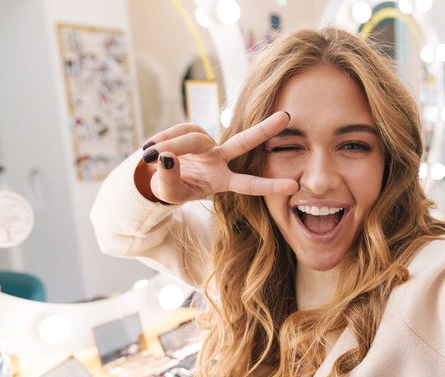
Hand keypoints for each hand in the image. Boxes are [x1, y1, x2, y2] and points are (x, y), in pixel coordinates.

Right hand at [140, 111, 297, 203]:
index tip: (295, 186)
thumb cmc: (170, 188)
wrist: (157, 174)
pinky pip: (178, 131)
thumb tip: (166, 158)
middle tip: (286, 116)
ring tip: (149, 156)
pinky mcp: (193, 131)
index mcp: (222, 181)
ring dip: (171, 145)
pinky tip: (150, 149)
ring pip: (192, 139)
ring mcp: (208, 143)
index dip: (270, 185)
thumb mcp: (169, 192)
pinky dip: (162, 138)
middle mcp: (220, 159)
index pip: (249, 184)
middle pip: (243, 142)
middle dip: (264, 130)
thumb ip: (169, 180)